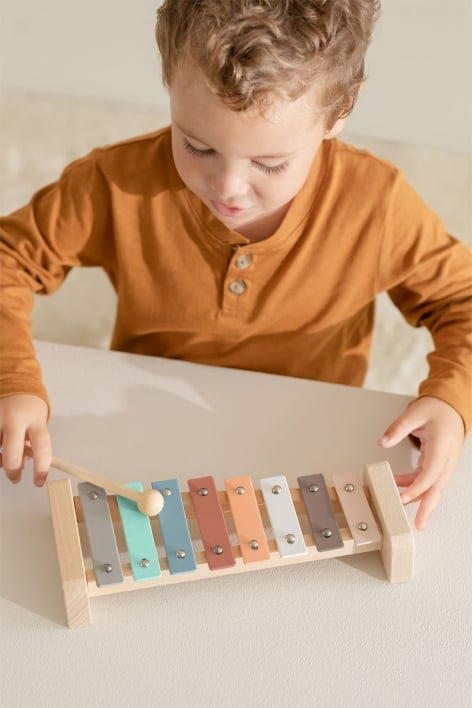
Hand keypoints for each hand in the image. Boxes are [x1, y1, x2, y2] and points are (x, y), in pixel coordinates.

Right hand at [0, 394, 50, 485]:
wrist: (16, 384)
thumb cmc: (29, 409)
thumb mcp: (37, 424)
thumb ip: (30, 444)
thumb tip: (22, 466)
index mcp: (34, 420)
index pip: (42, 446)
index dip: (41, 466)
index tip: (39, 481)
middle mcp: (15, 418)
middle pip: (13, 451)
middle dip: (13, 470)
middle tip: (16, 478)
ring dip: (0, 459)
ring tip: (3, 457)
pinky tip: (0, 447)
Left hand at [378, 396, 464, 529]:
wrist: (452, 406)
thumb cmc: (437, 409)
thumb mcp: (415, 413)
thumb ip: (398, 428)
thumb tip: (383, 442)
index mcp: (442, 447)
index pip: (431, 473)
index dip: (417, 488)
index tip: (404, 498)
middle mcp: (446, 458)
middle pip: (438, 488)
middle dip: (428, 508)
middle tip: (419, 525)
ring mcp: (444, 463)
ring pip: (433, 487)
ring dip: (420, 500)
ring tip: (401, 509)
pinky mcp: (438, 463)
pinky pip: (427, 479)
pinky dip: (414, 485)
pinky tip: (399, 486)